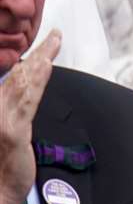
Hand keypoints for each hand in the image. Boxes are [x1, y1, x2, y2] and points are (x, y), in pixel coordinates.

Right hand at [0, 30, 58, 203]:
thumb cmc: (1, 168)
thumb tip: (24, 87)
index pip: (10, 78)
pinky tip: (46, 66)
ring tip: (54, 42)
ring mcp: (0, 119)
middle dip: (38, 53)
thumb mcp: (8, 133)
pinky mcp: (12, 131)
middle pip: (16, 76)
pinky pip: (28, 100)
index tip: (44, 44)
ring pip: (22, 83)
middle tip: (55, 35)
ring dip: (41, 60)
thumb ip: (15, 107)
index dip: (27, 61)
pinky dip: (37, 80)